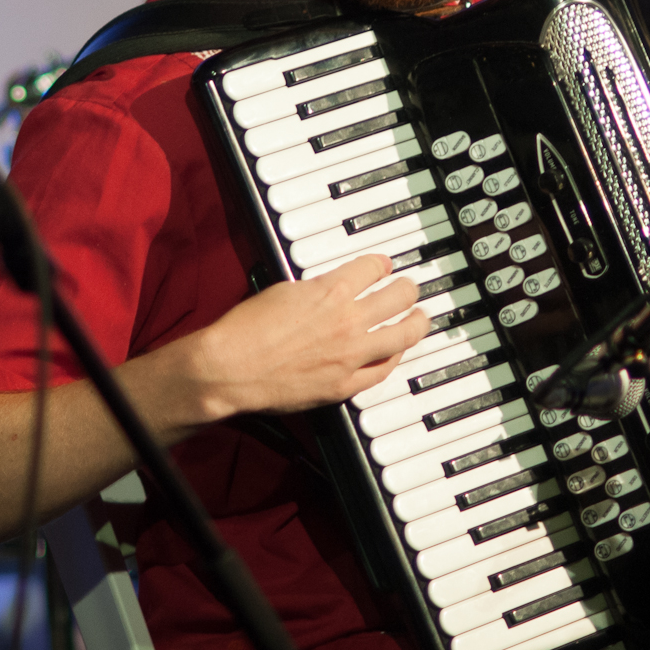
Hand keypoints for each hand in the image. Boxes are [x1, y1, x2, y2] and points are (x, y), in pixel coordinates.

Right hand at [190, 254, 429, 418]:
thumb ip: (317, 289)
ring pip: (403, 335)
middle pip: (399, 297)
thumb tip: (332, 288)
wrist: (228, 369)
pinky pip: (383, 371)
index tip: (384, 266)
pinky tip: (396, 353)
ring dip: (417, 322)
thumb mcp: (284, 290)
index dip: (381, 264)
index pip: (373, 268)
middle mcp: (347, 321)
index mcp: (331, 291)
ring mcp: (350, 355)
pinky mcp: (344, 385)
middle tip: (410, 288)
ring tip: (421, 318)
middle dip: (408, 289)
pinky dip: (394, 359)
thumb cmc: (245, 330)